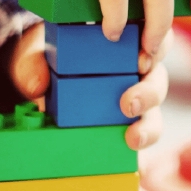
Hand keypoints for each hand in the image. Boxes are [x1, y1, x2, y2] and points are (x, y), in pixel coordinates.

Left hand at [9, 22, 171, 149]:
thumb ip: (32, 63)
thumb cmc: (48, 57)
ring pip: (155, 109)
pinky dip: (143, 140)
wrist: (40, 80)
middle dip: (150, 92)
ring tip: (134, 137)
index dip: (157, 48)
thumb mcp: (36, 53)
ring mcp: (136, 95)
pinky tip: (135, 153)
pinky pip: (145, 131)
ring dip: (150, 124)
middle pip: (158, 77)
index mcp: (125, 39)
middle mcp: (137, 67)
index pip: (154, 38)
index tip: (141, 61)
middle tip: (129, 104)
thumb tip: (37, 85)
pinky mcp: (130, 120)